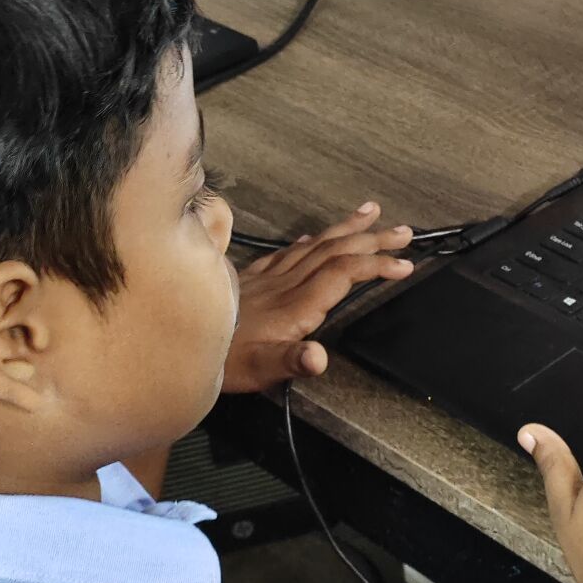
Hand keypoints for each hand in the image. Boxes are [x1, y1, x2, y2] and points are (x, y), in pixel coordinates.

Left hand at [222, 202, 413, 392]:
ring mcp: (268, 278)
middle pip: (335, 252)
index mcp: (296, 305)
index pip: (344, 274)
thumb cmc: (224, 364)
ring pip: (315, 245)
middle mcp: (286, 284)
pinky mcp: (251, 279)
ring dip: (346, 229)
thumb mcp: (260, 369)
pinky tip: (314, 237)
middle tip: (405, 232)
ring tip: (370, 212)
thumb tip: (319, 358)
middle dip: (372, 239)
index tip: (405, 264)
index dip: (375, 265)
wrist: (177, 344)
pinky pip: (287, 252)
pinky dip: (309, 241)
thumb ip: (291, 361)